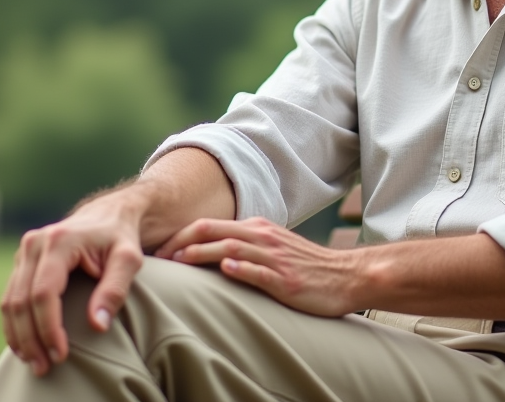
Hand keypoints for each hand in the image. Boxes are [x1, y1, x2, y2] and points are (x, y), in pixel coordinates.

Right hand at [0, 189, 147, 376]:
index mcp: (60, 240)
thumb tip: (97, 325)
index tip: (61, 354)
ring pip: (10, 301)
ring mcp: (25, 251)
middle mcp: (35, 243)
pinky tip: (25, 345)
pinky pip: (10, 297)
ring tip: (34, 362)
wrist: (109, 214)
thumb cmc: (121, 238)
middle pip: (21, 301)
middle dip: (31, 339)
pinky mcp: (22, 261)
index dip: (48, 327)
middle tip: (44, 367)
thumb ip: (115, 290)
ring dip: (18, 336)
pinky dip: (14, 324)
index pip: (44, 293)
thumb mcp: (129, 260)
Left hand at [156, 217, 360, 316]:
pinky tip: (225, 270)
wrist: (346, 276)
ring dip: (201, 253)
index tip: (159, 249)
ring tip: (178, 261)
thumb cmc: (306, 267)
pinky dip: (241, 268)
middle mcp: (263, 238)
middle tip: (157, 257)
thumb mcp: (273, 249)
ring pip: (231, 248)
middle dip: (181, 242)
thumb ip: (245, 248)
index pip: (209, 225)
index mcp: (257, 229)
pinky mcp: (286, 280)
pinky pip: (260, 271)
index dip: (181, 235)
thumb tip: (210, 255)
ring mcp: (274, 258)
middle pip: (213, 231)